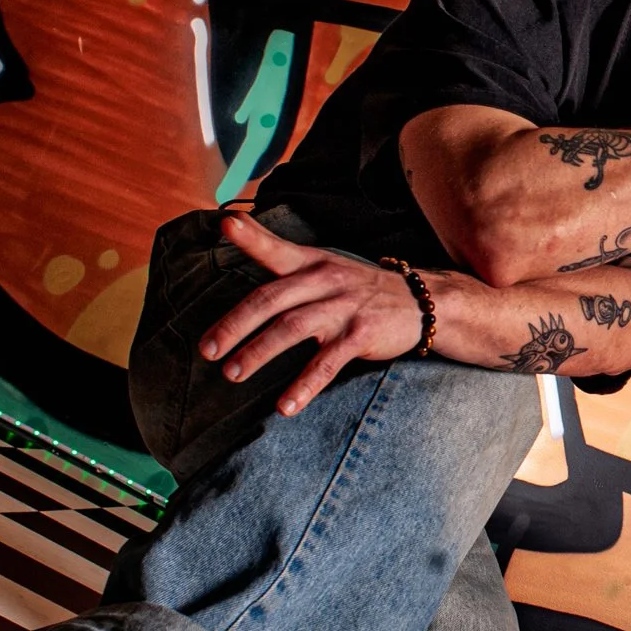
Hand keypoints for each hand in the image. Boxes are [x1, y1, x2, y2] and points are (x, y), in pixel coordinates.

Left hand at [197, 214, 424, 415]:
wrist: (422, 303)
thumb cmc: (359, 288)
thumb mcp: (324, 264)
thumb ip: (281, 256)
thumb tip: (232, 230)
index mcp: (312, 263)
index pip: (277, 249)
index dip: (252, 237)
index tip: (226, 224)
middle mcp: (326, 280)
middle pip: (272, 299)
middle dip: (236, 324)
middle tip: (208, 350)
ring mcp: (344, 307)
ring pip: (293, 329)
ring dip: (259, 352)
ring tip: (233, 373)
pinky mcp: (362, 334)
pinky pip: (327, 363)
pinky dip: (304, 385)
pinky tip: (285, 406)